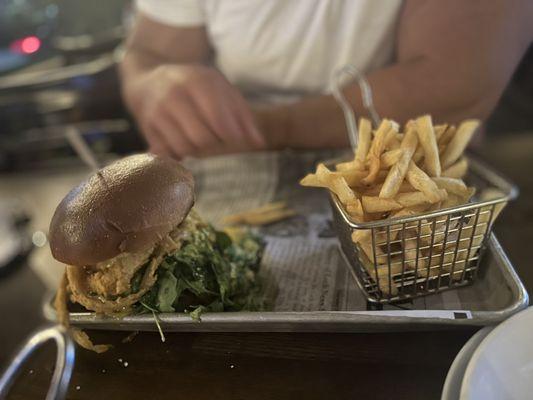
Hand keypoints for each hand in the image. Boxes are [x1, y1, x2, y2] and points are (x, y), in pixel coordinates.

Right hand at [126, 64, 265, 157]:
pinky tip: (183, 142)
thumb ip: (242, 114)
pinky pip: (171, 154)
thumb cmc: (193, 87)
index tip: (235, 137)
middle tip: (217, 138)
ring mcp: (157, 113)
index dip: (232, 135)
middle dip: (215, 143)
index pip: (219, 120)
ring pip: (187, 148)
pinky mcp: (147, 130)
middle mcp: (174, 95)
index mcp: (197, 81)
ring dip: (198, 150)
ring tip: (199, 138)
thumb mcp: (220, 90)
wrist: (146, 82)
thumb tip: (258, 142)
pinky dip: (181, 154)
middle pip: (204, 138)